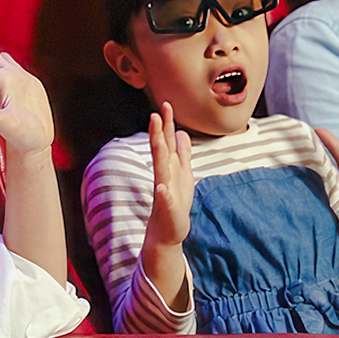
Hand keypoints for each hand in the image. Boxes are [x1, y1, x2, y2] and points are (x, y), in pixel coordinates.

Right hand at [145, 102, 193, 250]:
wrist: (168, 232)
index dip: (167, 124)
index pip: (166, 142)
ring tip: (158, 140)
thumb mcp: (183, 173)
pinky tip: (162, 189)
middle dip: (158, 133)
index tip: (166, 105)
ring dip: (159, 155)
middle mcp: (164, 176)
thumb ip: (182, 153)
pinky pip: (165, 201)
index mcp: (169, 167)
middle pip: (161, 151)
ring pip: (161, 171)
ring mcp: (164, 192)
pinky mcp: (167, 210)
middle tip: (155, 114)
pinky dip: (163, 194)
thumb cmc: (175, 202)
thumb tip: (182, 132)